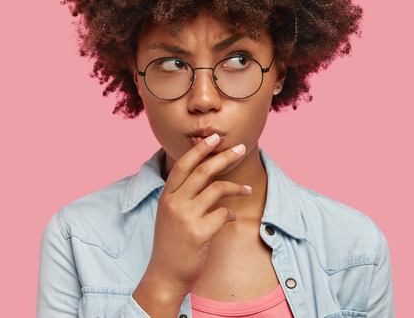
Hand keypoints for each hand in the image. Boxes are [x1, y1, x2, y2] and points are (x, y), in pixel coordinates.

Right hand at [132, 134, 249, 314]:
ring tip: (248, 189)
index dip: (200, 149)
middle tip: (240, 148)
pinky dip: (232, 213)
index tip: (215, 137)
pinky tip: (232, 217)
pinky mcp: (199, 233)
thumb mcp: (170, 215)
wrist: (165, 276)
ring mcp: (186, 218)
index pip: (183, 165)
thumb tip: (208, 174)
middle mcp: (174, 203)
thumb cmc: (172, 244)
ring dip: (237, 187)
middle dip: (223, 157)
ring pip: (217, 189)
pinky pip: (224, 213)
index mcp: (166, 197)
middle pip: (202, 171)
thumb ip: (183, 195)